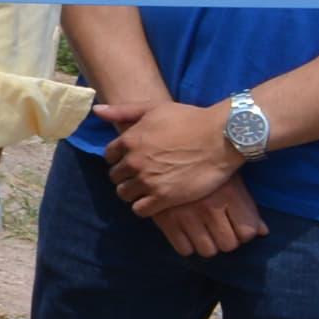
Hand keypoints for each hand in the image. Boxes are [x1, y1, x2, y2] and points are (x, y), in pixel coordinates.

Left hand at [105, 96, 240, 218]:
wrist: (221, 137)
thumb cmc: (190, 119)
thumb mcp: (153, 108)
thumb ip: (123, 111)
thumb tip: (97, 110)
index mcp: (129, 140)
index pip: (109, 156)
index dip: (119, 159)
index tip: (131, 160)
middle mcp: (134, 162)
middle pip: (116, 177)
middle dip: (125, 176)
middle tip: (141, 176)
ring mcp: (148, 181)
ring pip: (124, 194)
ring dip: (133, 193)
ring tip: (147, 190)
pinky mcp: (164, 198)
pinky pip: (140, 210)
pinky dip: (144, 207)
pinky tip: (155, 202)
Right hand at [147, 178, 268, 257]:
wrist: (163, 152)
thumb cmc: (204, 166)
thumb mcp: (229, 180)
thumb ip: (248, 207)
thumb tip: (263, 232)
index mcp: (228, 194)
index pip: (248, 232)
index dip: (244, 232)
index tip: (236, 225)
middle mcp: (209, 207)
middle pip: (228, 245)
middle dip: (226, 239)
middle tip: (219, 229)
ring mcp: (186, 215)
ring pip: (207, 250)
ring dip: (207, 244)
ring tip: (202, 232)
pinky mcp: (165, 220)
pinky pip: (184, 249)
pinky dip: (186, 244)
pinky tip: (186, 232)